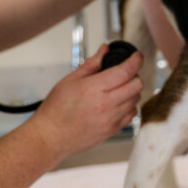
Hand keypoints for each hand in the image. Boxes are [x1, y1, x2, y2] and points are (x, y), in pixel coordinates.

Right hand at [28, 44, 142, 160]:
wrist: (50, 137)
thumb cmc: (56, 110)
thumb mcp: (70, 80)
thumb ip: (92, 63)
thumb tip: (104, 50)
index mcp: (95, 89)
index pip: (126, 70)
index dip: (136, 59)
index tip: (137, 56)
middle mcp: (106, 105)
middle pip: (137, 84)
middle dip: (134, 75)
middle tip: (124, 73)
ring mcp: (111, 119)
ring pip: (136, 99)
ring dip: (131, 91)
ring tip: (118, 89)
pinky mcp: (113, 130)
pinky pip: (131, 114)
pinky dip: (129, 106)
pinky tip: (117, 103)